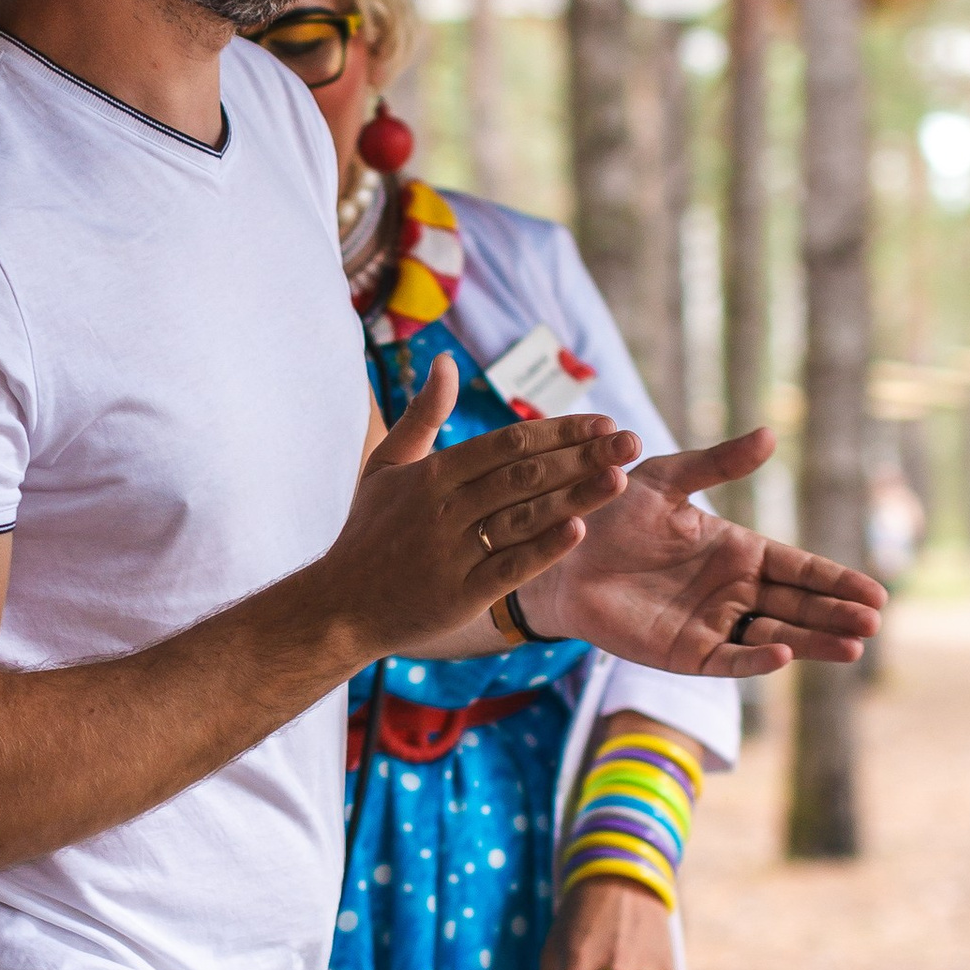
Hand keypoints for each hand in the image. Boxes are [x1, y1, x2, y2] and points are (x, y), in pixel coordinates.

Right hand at [322, 351, 638, 660]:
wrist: (338, 607)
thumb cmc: (368, 532)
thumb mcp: (387, 466)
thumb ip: (423, 414)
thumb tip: (446, 362)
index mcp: (432, 474)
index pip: (508, 442)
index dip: (560, 431)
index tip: (603, 422)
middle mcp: (444, 509)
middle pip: (524, 475)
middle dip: (582, 456)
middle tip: (631, 441)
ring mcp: (451, 553)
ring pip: (523, 518)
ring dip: (575, 497)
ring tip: (619, 479)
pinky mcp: (458, 596)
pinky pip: (509, 568)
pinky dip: (544, 549)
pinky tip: (580, 531)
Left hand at [527, 429, 884, 677]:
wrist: (558, 553)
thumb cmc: (610, 511)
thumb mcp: (668, 480)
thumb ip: (719, 464)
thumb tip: (769, 434)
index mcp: (738, 551)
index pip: (800, 568)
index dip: (836, 580)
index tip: (877, 593)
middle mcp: (732, 591)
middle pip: (797, 606)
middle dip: (837, 615)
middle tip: (874, 622)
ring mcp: (711, 624)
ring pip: (774, 635)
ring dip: (812, 642)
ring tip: (854, 646)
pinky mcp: (683, 653)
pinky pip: (727, 657)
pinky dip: (755, 658)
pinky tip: (784, 653)